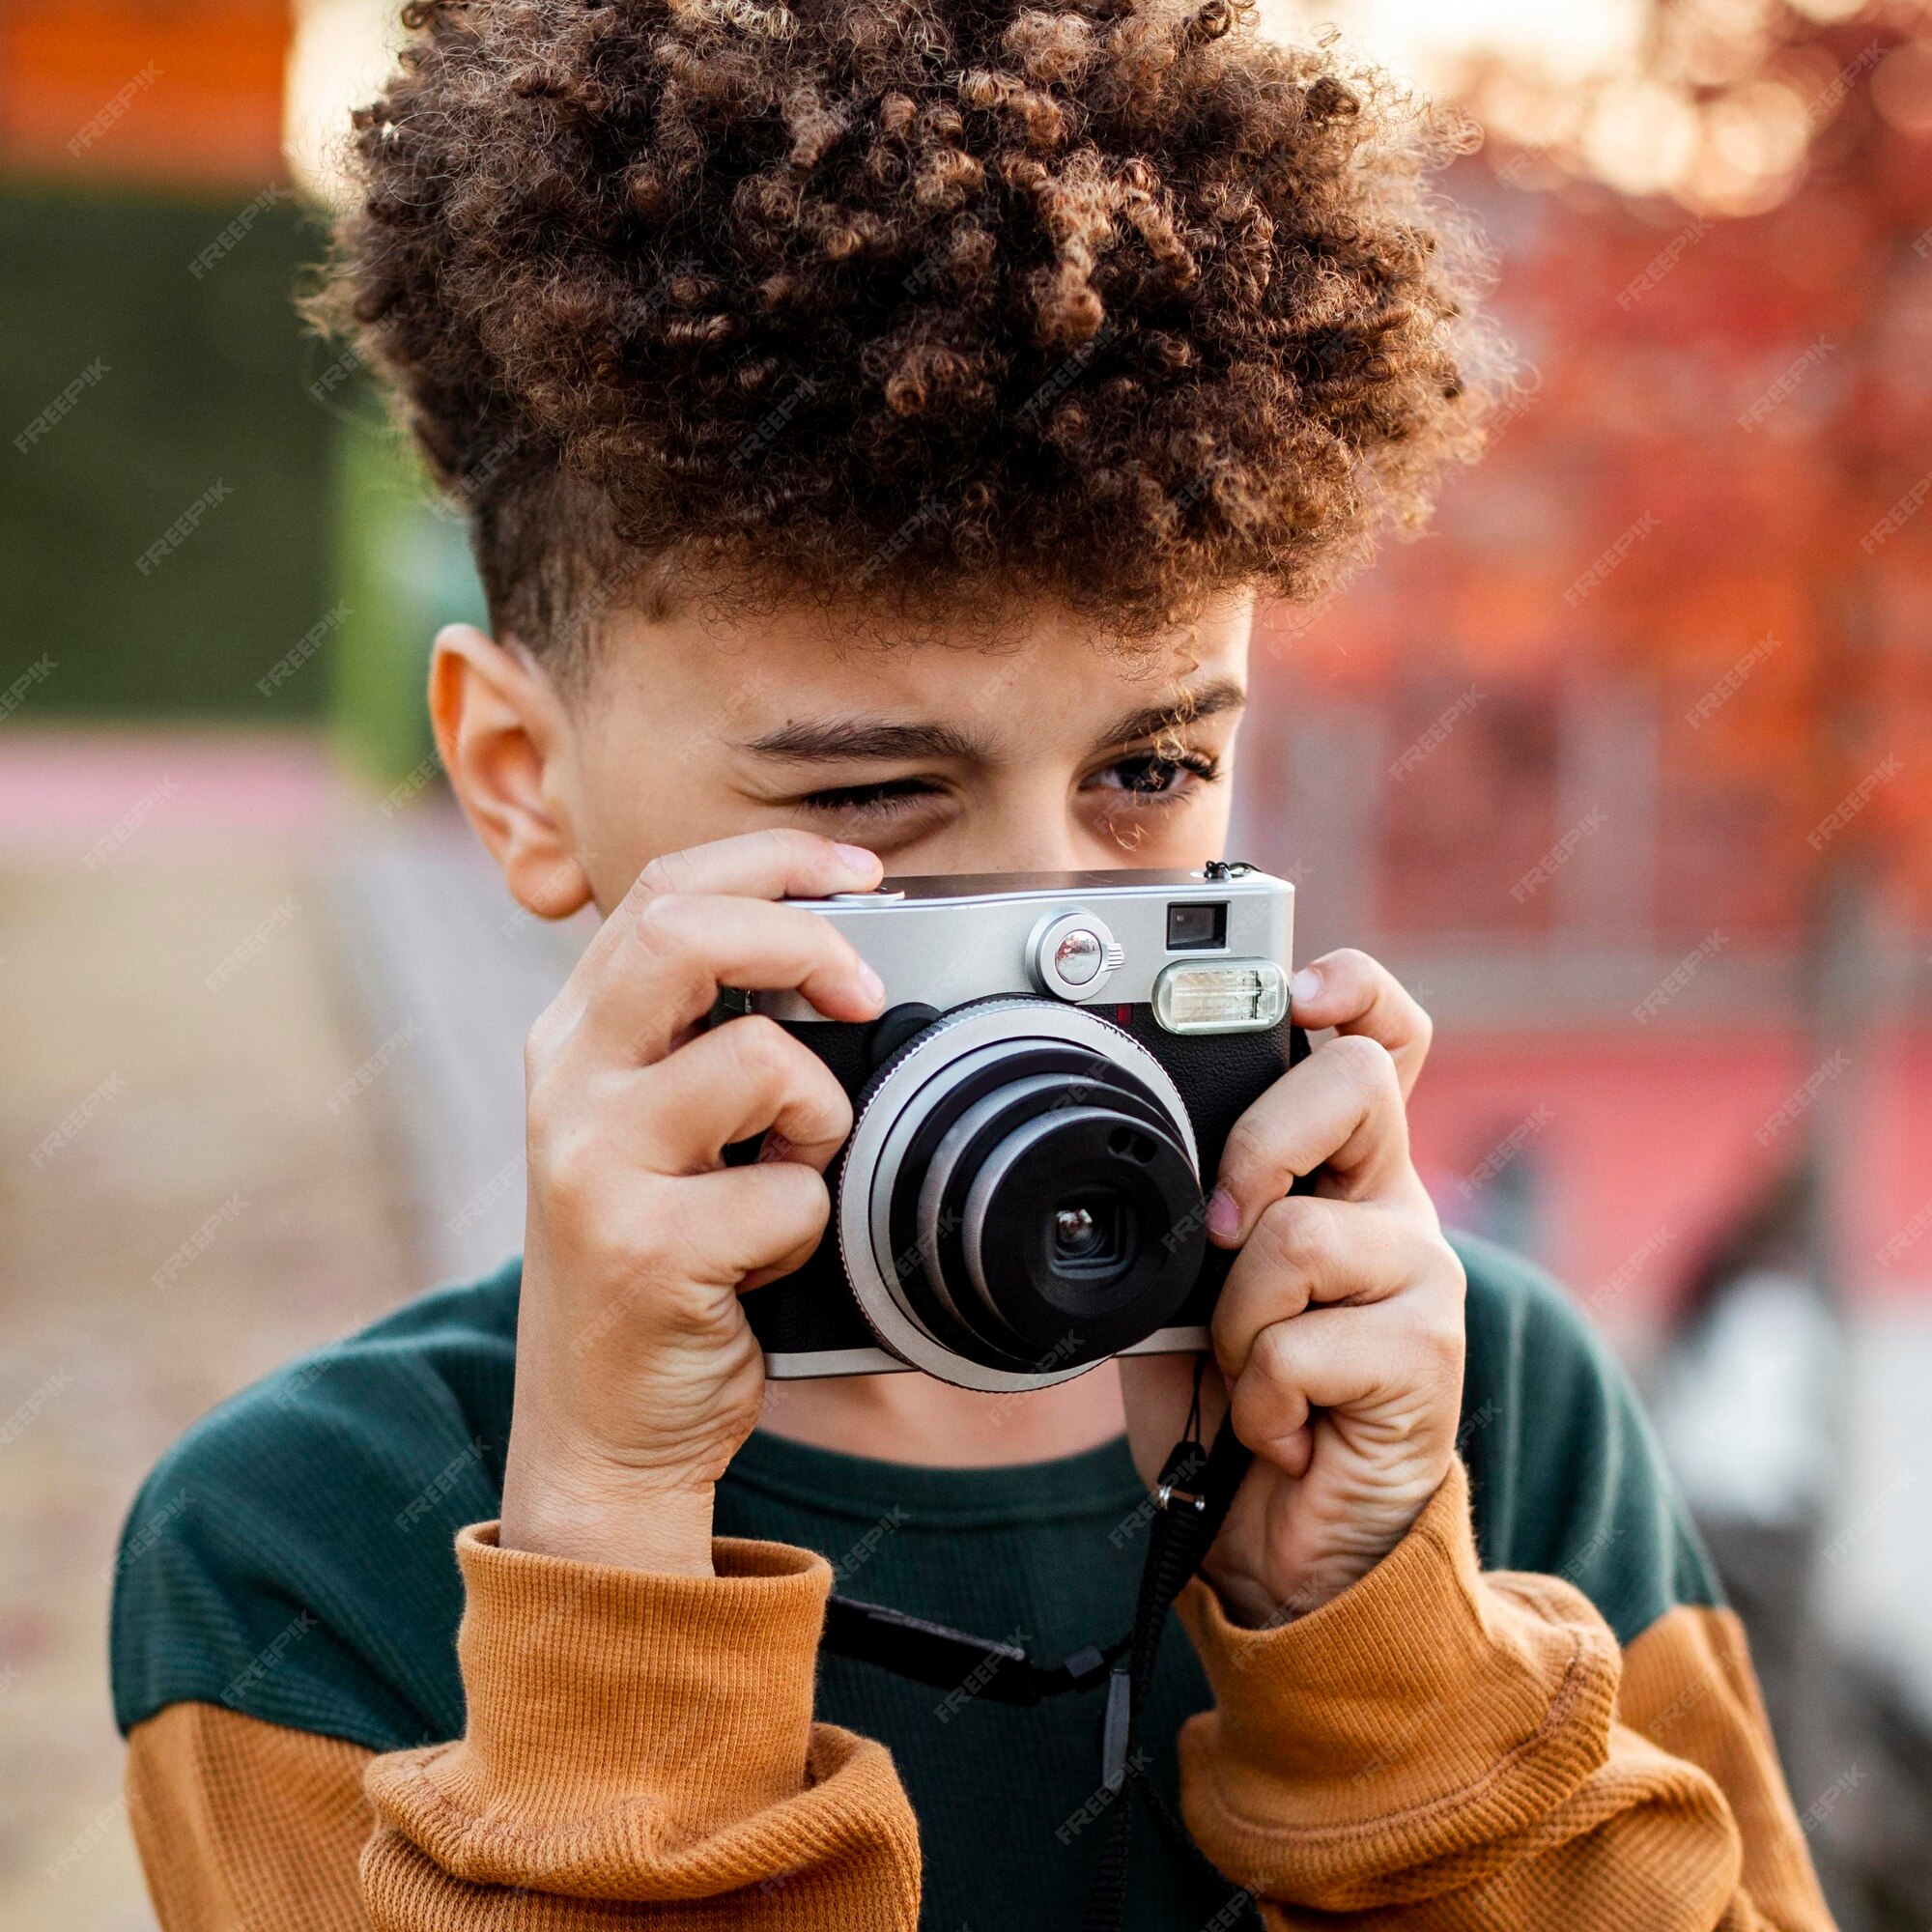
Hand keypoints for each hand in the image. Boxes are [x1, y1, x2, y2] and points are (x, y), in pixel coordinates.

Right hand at [500, 830, 885, 1574]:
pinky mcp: (641, 1250)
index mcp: (579, 1037)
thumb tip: (836, 959)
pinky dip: (810, 1225)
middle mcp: (568, 1084)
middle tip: (862, 990)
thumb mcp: (655, 1128)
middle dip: (804, 940)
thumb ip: (704, 1039)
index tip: (860, 875)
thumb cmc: (655, 1261)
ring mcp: (594, 1165)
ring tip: (798, 1164)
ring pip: (758, 1059)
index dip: (773, 861)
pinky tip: (768, 1258)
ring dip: (822, 1110)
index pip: (664, 889)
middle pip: (684, 932)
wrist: (601, 1422)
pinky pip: (788, 1196)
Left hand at [1119, 950, 1464, 1626]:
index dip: (1353, 990)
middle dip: (1258, 1142)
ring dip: (1235, 1326)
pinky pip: (1299, 1343)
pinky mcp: (1427, 1356)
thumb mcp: (1183, 1294)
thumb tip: (1130, 1172)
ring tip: (1246, 1379)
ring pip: (1297, 1233)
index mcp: (1336, 1174)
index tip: (1300, 987)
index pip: (1379, 1042)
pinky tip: (1278, 1432)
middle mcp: (1390, 1206)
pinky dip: (1257, 1400)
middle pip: (1356, 1081)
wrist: (1288, 1549)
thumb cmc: (1231, 1409)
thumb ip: (1181, 1222)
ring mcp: (1420, 1276)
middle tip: (1220, 1232)